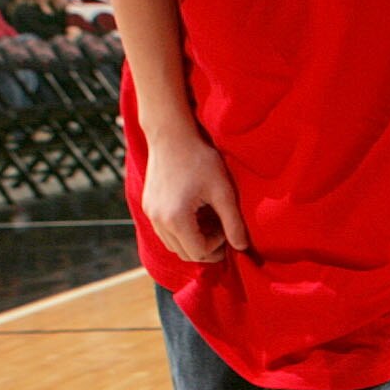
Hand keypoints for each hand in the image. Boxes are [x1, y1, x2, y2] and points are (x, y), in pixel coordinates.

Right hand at [140, 126, 248, 262]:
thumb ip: (234, 223)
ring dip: (193, 240)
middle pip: (184, 253)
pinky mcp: (148, 206)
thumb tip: (242, 248)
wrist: (171, 135)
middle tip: (222, 230)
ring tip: (210, 220)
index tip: (227, 227)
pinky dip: (181, 231)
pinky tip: (196, 213)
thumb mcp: (223, 192)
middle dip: (206, 247)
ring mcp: (149, 213)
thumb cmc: (200, 160)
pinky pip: (165, 231)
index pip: (199, 252)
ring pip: (173, 245)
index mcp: (176, 219)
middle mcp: (158, 220)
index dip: (218, 246)